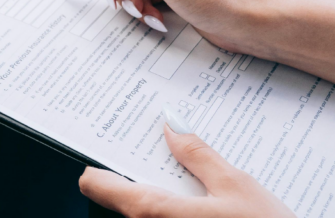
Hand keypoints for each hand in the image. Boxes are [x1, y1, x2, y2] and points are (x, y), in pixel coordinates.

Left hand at [79, 124, 294, 217]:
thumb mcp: (236, 185)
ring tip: (187, 169)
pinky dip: (176, 207)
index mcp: (155, 212)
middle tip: (158, 144)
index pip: (98, 186)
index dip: (98, 163)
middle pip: (123, 197)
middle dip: (138, 170)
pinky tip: (202, 197)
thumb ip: (198, 155)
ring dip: (160, 190)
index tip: (104, 143)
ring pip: (146, 210)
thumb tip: (172, 126)